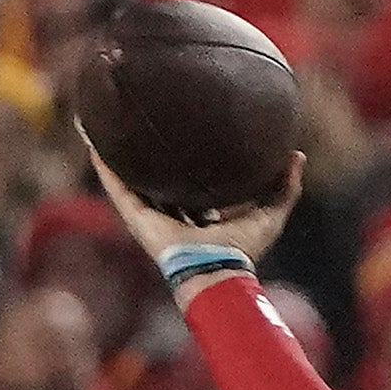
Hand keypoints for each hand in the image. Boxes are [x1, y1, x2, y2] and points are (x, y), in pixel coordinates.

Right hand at [80, 126, 304, 265]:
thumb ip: (285, 187)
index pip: (190, 177)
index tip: (185, 128)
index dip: (187, 155)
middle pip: (155, 175)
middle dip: (147, 150)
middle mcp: (172, 210)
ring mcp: (151, 213)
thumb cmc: (243, 250)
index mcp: (200, 209)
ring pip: (130, 178)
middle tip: (141, 119)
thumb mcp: (271, 213)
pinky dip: (104, 166)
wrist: (216, 270)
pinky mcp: (135, 217)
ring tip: (106, 123)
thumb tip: (296, 155)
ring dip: (116, 153)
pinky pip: (116, 187)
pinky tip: (94, 141)